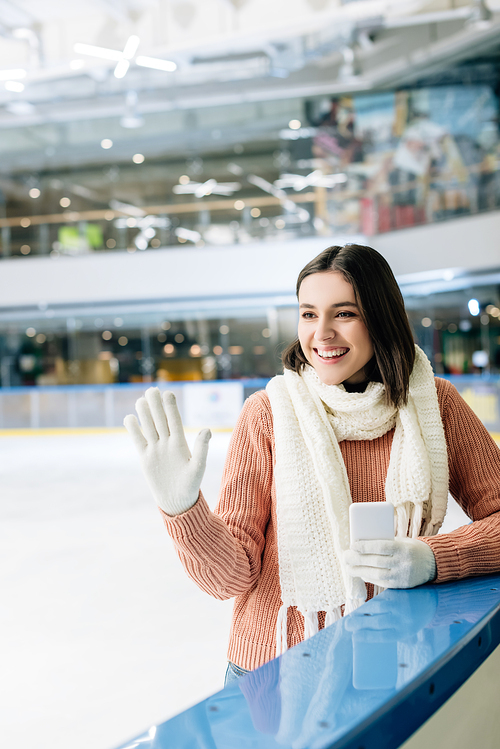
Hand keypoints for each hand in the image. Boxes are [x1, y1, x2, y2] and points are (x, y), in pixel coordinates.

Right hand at [124, 387, 210, 515]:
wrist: (176, 501)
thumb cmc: (190, 485)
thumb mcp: (198, 467)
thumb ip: (201, 448)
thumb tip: (207, 429)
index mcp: (180, 443)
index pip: (174, 421)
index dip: (171, 408)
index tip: (168, 393)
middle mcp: (167, 443)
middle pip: (160, 420)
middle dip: (156, 406)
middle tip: (152, 389)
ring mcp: (155, 449)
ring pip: (148, 427)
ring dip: (144, 414)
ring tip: (140, 399)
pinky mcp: (145, 458)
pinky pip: (138, 441)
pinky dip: (133, 430)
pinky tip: (129, 418)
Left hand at [343, 537, 436, 588]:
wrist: (432, 564)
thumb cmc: (412, 548)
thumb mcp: (402, 541)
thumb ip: (386, 543)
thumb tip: (362, 544)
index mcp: (403, 548)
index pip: (382, 547)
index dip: (366, 546)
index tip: (353, 545)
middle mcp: (403, 563)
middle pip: (376, 562)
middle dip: (358, 559)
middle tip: (346, 557)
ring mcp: (402, 576)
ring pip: (377, 574)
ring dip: (360, 571)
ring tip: (349, 568)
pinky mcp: (401, 585)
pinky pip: (382, 582)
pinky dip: (370, 578)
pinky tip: (361, 573)